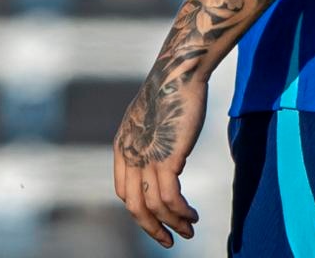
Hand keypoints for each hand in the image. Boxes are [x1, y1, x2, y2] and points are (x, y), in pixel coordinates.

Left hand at [114, 60, 207, 247]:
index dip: (140, 211)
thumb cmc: (170, 92)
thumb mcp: (150, 120)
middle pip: (135, 207)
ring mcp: (146, 158)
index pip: (124, 192)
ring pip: (154, 207)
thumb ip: (150, 142)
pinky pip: (171, 199)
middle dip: (152, 228)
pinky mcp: (167, 158)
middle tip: (169, 240)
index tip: (157, 221)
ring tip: (189, 230)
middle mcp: (129, 155)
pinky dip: (182, 213)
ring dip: (173, 224)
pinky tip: (193, 216)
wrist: (178, 73)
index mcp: (122, 146)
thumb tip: (167, 161)